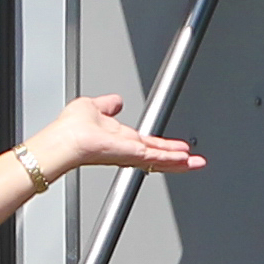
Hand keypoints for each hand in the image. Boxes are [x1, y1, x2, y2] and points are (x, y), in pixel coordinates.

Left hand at [24, 93, 204, 186]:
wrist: (65, 139)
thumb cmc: (71, 127)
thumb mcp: (94, 107)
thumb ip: (107, 105)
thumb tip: (116, 100)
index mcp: (119, 138)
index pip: (148, 143)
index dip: (163, 145)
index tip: (177, 147)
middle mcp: (127, 149)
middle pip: (159, 155)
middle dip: (178, 158)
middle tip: (195, 161)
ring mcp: (131, 154)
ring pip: (161, 159)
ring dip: (180, 161)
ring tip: (197, 163)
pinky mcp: (133, 154)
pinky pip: (157, 157)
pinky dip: (173, 159)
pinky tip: (186, 160)